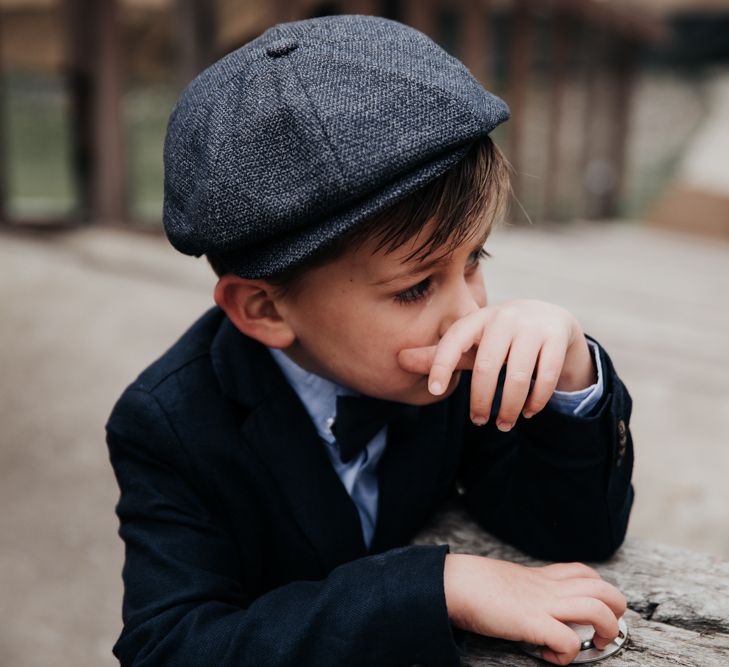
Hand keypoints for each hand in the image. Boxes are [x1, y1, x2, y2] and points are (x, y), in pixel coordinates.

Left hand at [397, 299, 596, 428]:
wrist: (550, 319)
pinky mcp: (556, 338)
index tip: (435, 391)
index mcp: (477, 318)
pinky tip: (527, 413)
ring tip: (503, 424)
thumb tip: (398, 358)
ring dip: (508, 407)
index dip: (441, 364)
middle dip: (480, 400)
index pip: (453, 340)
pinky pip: (543, 378)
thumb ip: (439, 355)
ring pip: (516, 377)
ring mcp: (532, 326)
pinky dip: (535, 402)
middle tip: (479, 422)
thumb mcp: (471, 344)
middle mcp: (503, 318)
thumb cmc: (499, 337)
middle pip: (485, 366)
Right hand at [444, 554, 626, 665]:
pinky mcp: (531, 622)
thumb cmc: (474, 584)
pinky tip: (552, 656)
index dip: (598, 592)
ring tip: (593, 644)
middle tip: (601, 632)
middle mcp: (549, 588)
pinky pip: (568, 641)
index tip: (590, 613)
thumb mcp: (509, 580)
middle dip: (616, 612)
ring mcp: (543, 604)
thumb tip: (527, 606)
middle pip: (605, 589)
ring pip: (598, 609)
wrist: (454, 582)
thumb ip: (526, 589)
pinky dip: (567, 655)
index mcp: (543, 577)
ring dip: (606, 631)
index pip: (586, 573)